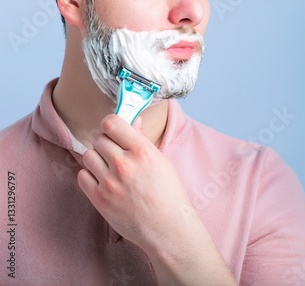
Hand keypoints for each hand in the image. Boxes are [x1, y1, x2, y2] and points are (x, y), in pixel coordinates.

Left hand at [77, 114, 236, 284]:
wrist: (167, 229)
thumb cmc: (170, 196)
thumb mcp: (162, 162)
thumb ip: (143, 141)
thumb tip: (134, 121)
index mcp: (142, 151)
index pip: (112, 123)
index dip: (112, 126)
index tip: (115, 131)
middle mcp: (124, 164)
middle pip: (99, 139)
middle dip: (107, 144)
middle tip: (116, 155)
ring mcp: (110, 182)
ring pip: (88, 156)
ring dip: (97, 160)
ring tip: (110, 170)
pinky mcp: (99, 199)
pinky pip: (82, 176)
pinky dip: (90, 177)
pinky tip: (105, 182)